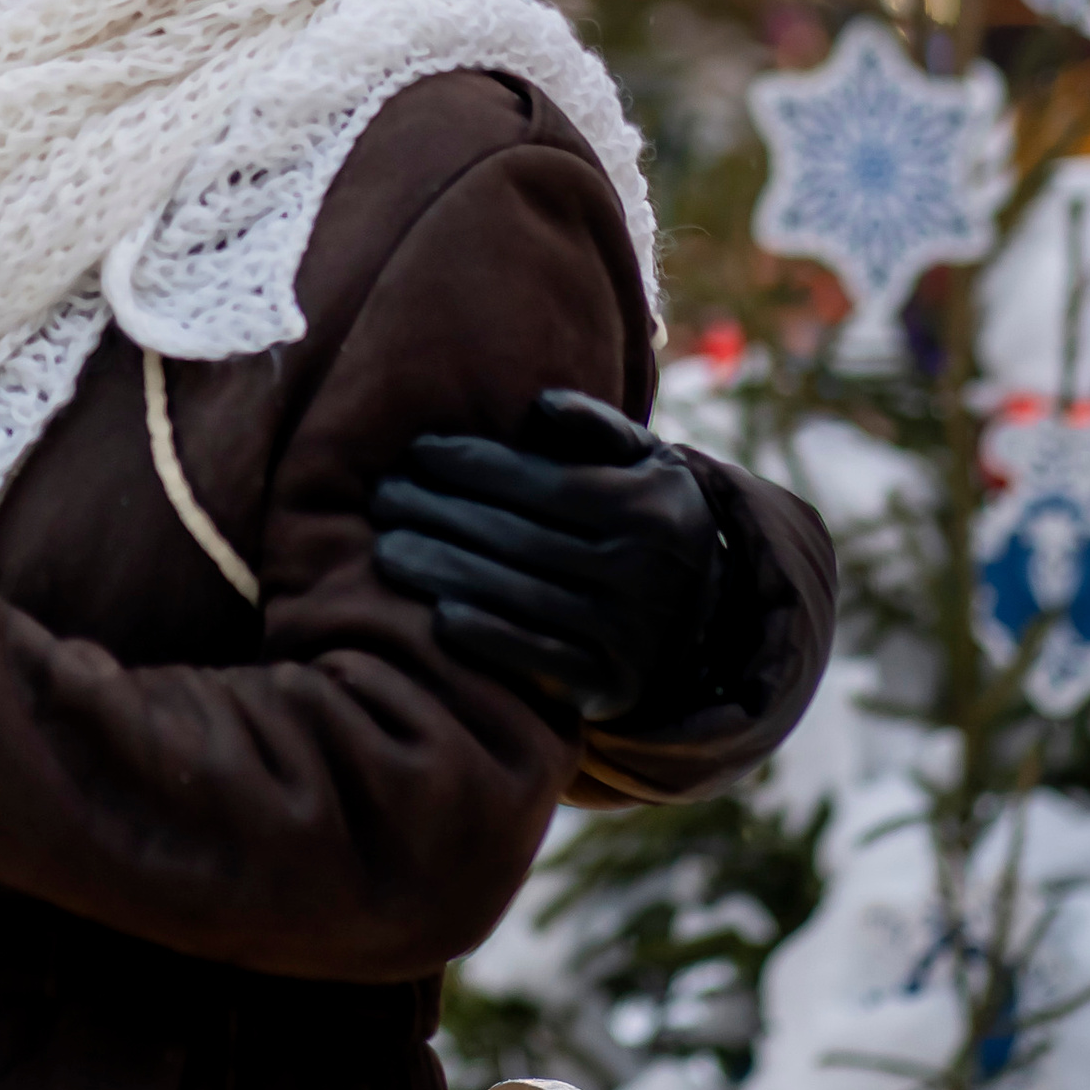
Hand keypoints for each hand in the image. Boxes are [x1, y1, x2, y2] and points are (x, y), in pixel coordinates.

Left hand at [371, 391, 721, 726]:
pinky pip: (538, 659)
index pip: (541, 482)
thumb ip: (599, 427)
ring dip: (442, 572)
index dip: (472, 465)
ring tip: (386, 550)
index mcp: (648, 507)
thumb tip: (541, 405)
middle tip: (382, 497)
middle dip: (440, 513)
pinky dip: (487, 637)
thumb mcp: (649, 464)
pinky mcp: (611, 684)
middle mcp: (643, 571)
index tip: (416, 452)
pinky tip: (437, 614)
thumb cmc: (649, 521)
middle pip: (519, 538)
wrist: (707, 623)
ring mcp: (628, 633)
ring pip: (518, 595)